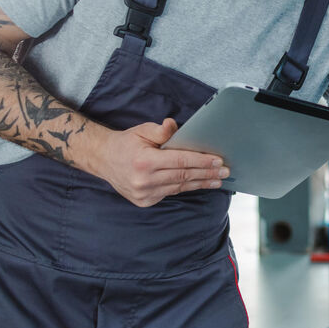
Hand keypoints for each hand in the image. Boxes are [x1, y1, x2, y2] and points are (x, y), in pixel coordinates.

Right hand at [93, 118, 227, 206]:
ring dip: (201, 183)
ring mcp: (144, 194)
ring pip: (179, 187)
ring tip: (218, 180)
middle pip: (183, 176)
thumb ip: (160, 131)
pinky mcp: (144, 201)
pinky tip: (199, 184)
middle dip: (207, 174)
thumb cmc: (126, 143)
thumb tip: (174, 126)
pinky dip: (186, 188)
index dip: (201, 161)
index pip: (180, 161)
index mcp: (144, 161)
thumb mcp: (142, 130)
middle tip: (226, 172)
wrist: (103, 160)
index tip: (218, 161)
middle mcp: (144, 180)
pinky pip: (170, 193)